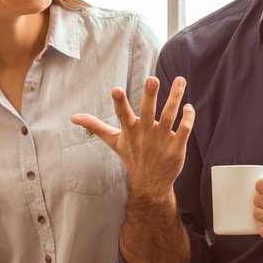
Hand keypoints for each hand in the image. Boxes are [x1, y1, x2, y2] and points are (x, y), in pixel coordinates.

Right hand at [71, 76, 193, 195]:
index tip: (116, 89)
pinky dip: (188, 118)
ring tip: (180, 80)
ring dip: (175, 98)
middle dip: (150, 95)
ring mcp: (162, 140)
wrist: (150, 184)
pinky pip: (184, 130)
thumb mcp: (113, 141)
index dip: (119, 103)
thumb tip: (73, 117)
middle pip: (148, 112)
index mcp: (130, 131)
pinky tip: (189, 106)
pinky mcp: (176, 147)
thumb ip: (96, 126)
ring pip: (170, 116)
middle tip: (153, 79)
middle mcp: (146, 134)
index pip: (123, 115)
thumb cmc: (132, 156)